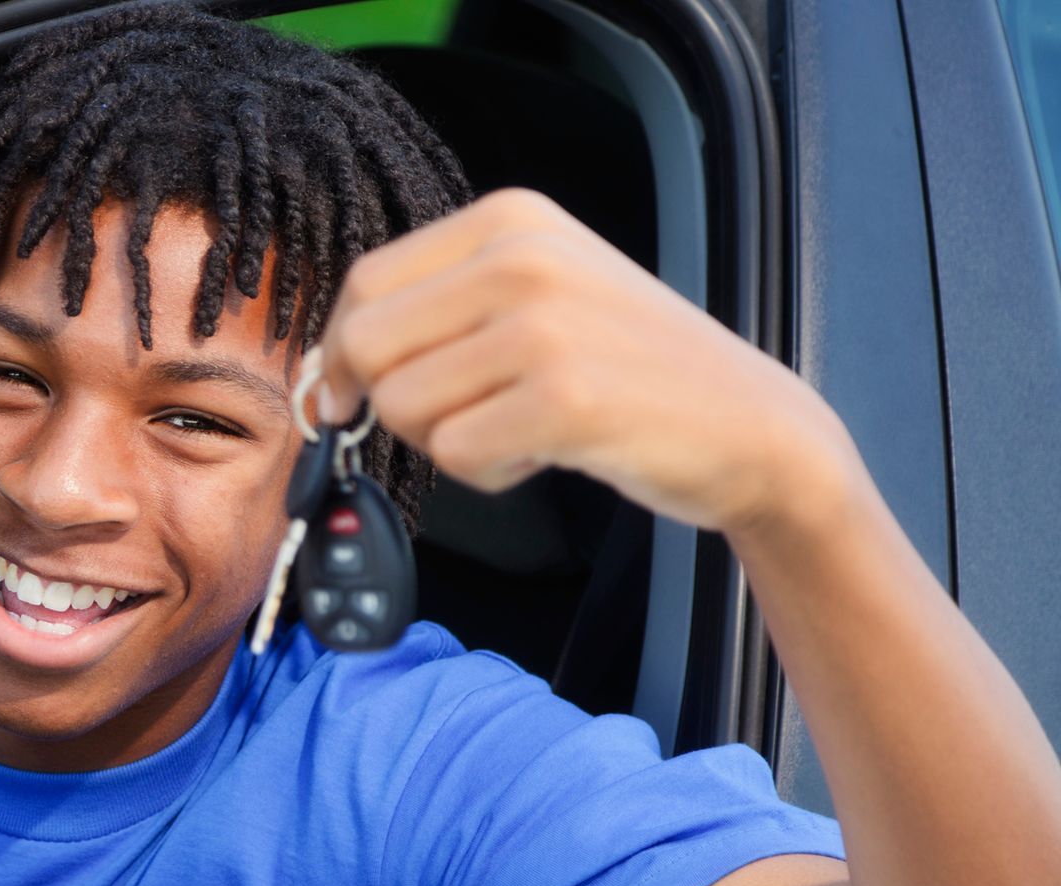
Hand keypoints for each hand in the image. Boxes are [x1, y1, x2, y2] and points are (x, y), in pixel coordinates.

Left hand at [316, 189, 861, 533]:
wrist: (751, 425)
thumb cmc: (633, 371)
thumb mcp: (542, 297)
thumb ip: (440, 311)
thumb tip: (328, 372)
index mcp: (510, 220)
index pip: (365, 283)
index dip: (340, 353)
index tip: (349, 395)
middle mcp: (522, 259)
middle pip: (366, 346)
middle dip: (389, 403)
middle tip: (453, 421)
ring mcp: (543, 326)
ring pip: (404, 406)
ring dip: (450, 441)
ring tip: (522, 427)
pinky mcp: (563, 398)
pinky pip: (455, 453)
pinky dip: (488, 473)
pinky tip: (545, 452)